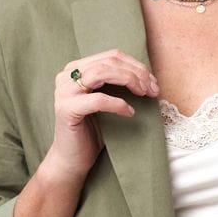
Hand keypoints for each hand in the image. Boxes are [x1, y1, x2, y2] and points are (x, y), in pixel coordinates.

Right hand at [46, 49, 158, 181]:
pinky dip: (118, 104)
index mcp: (76, 69)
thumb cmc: (93, 131)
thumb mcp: (107, 101)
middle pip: (109, 62)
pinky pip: (98, 100)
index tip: (153, 83)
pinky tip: (129, 113)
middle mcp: (66, 76)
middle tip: (153, 90)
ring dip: (129, 81)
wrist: (72, 160)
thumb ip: (116, 84)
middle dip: (137, 74)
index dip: (136, 66)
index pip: (111, 56)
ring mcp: (64, 91)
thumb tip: (148, 76)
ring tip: (143, 95)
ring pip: (102, 73)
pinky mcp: (66, 109)